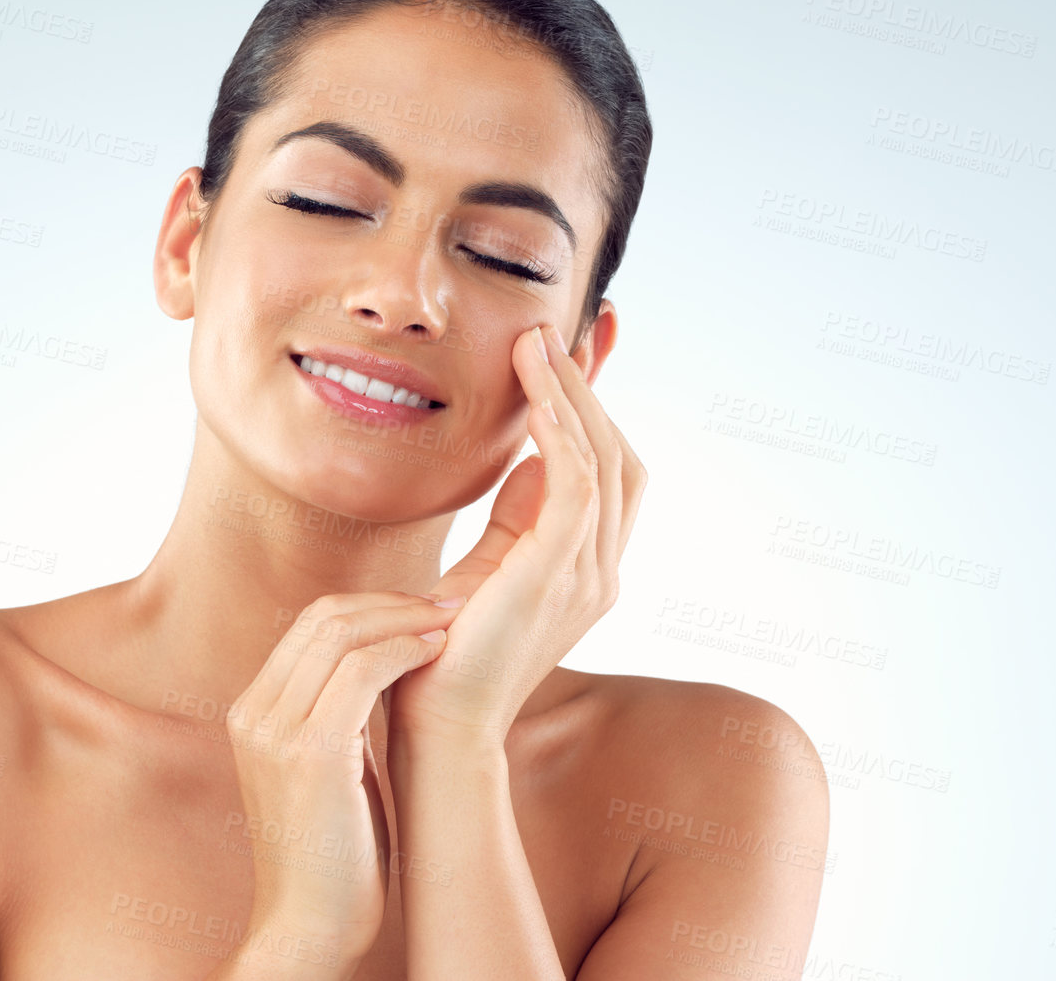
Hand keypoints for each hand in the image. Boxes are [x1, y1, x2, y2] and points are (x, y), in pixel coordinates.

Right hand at [224, 591, 465, 962]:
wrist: (310, 927)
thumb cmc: (335, 854)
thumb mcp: (329, 766)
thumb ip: (337, 713)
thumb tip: (385, 662)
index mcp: (253, 710)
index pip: (310, 623)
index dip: (372, 605)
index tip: (424, 608)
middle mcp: (254, 712)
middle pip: (324, 616)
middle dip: (393, 601)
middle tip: (448, 603)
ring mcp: (276, 731)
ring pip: (343, 633)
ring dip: (406, 618)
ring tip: (451, 623)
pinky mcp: (309, 753)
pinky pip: (361, 671)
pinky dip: (404, 650)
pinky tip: (437, 654)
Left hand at [387, 323, 646, 749]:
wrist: (435, 722)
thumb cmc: (446, 649)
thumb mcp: (490, 566)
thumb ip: (516, 514)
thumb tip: (525, 451)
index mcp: (589, 569)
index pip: (613, 469)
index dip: (597, 407)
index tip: (571, 348)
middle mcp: (602, 570)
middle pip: (621, 456)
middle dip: (588, 389)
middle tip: (549, 333)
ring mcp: (588, 575)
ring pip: (603, 459)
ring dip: (570, 395)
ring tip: (535, 344)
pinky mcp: (557, 573)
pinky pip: (577, 484)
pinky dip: (561, 431)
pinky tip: (534, 392)